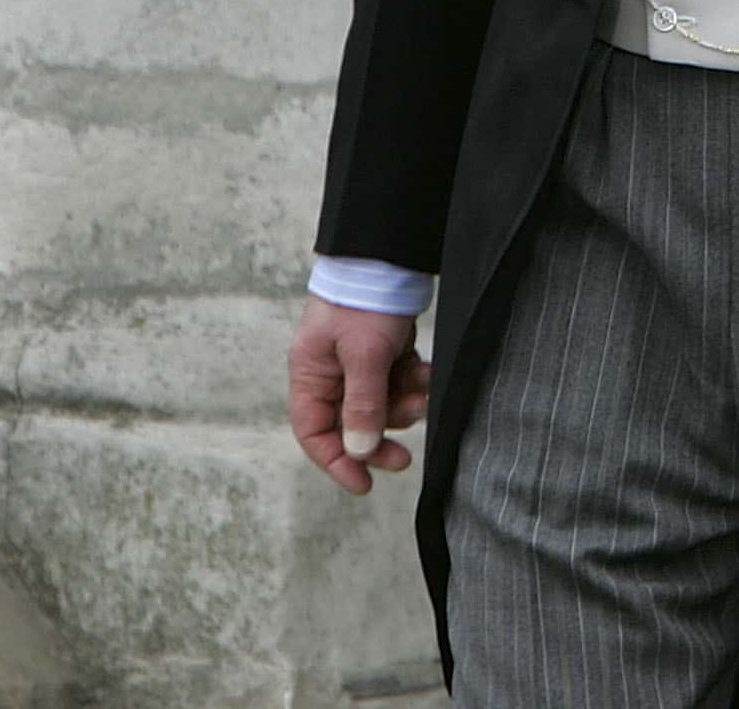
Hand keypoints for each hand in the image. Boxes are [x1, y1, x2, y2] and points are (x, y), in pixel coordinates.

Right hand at [288, 296, 429, 495]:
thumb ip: (362, 404)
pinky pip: (398, 382)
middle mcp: (330, 372)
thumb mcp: (364, 355)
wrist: (390, 255)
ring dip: (403, 407)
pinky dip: (413, 383)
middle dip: (379, 439)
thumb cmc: (365, 301)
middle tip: (404, 458)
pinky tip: (427, 375)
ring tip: (423, 396)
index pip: (314, 432)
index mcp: (311, 374)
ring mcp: (358, 361)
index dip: (335, 462)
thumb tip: (359, 450)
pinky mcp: (384, 350)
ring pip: (380, 405)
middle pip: (350, 425)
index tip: (364, 483)